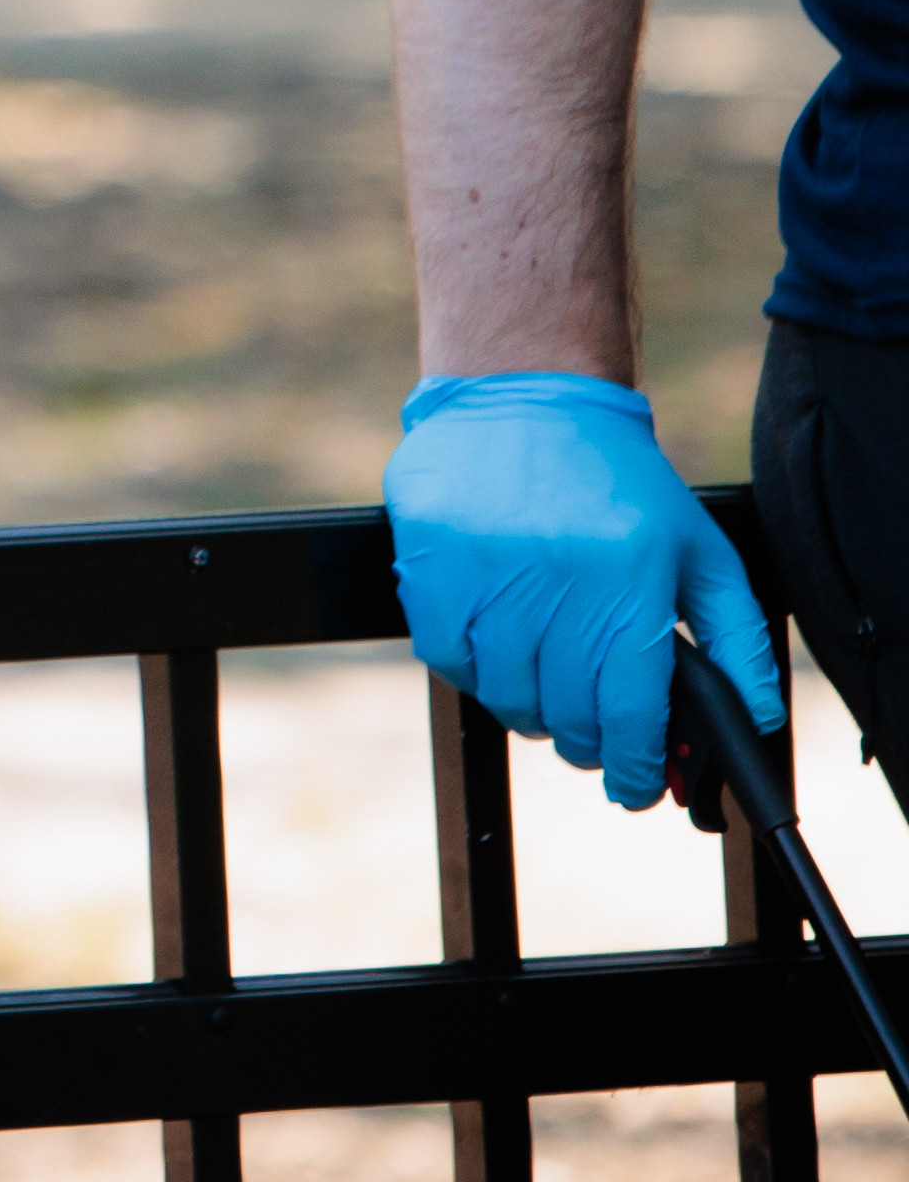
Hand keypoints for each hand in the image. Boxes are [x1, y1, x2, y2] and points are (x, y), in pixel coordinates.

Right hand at [388, 370, 780, 808]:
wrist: (524, 396)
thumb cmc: (616, 481)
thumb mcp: (697, 550)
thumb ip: (733, 636)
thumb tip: (754, 715)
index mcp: (629, 572)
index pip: (627, 706)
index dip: (634, 763)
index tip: (635, 785)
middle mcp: (554, 571)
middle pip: (562, 708)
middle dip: (583, 742)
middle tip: (590, 741)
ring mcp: (483, 565)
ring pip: (500, 689)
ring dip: (525, 710)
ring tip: (543, 695)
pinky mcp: (427, 557)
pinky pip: (442, 653)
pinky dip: (470, 672)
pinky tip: (494, 654)